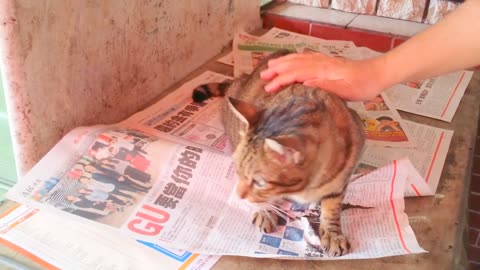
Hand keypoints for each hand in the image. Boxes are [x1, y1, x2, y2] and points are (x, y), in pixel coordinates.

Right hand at [260, 52, 388, 100]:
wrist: (377, 74)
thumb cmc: (362, 86)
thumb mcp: (344, 91)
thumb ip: (323, 86)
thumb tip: (303, 84)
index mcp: (321, 71)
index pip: (295, 74)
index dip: (279, 81)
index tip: (268, 89)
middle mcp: (320, 63)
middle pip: (293, 64)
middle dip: (276, 70)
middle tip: (262, 77)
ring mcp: (323, 61)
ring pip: (298, 59)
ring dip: (283, 63)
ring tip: (270, 67)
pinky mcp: (328, 62)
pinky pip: (306, 58)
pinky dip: (294, 58)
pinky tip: (292, 60)